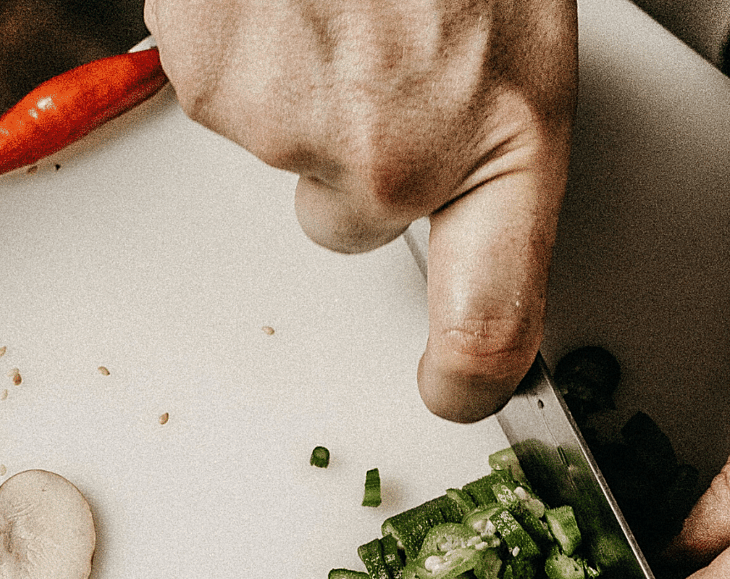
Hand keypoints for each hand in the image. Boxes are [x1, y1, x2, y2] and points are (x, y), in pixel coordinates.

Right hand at [144, 0, 576, 421]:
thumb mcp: (516, 37)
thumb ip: (484, 141)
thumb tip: (455, 206)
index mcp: (506, 144)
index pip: (494, 321)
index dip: (470, 375)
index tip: (453, 389)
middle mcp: (398, 160)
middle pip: (348, 223)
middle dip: (354, 156)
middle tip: (378, 58)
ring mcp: (296, 127)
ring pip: (283, 149)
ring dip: (302, 85)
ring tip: (337, 0)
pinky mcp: (213, 84)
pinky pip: (223, 94)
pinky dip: (245, 48)